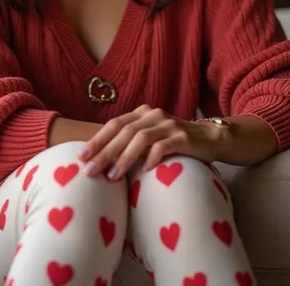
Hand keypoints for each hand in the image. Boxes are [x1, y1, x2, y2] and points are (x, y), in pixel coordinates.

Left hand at [78, 105, 224, 179]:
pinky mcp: (184, 137)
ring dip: (124, 158)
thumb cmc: (173, 142)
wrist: (210, 138)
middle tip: (90, 170)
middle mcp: (153, 115)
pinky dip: (153, 157)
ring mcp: (169, 125)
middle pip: (123, 132)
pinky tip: (145, 169)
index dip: (97, 140)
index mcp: (141, 113)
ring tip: (112, 176)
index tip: (80, 156)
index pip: (114, 124)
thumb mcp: (150, 137)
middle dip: (104, 152)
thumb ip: (130, 142)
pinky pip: (164, 146)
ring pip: (141, 138)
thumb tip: (100, 161)